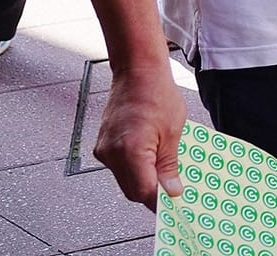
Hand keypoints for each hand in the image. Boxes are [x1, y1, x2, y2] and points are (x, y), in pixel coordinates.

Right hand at [93, 65, 185, 209]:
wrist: (137, 71)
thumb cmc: (157, 94)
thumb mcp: (173, 132)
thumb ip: (169, 165)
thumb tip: (172, 191)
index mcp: (130, 151)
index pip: (143, 192)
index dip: (160, 201)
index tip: (174, 204)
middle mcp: (111, 153)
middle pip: (132, 190)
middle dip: (153, 193)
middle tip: (174, 190)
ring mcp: (104, 149)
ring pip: (125, 179)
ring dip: (143, 180)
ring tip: (165, 171)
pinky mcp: (102, 144)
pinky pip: (119, 166)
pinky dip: (134, 167)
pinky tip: (150, 159)